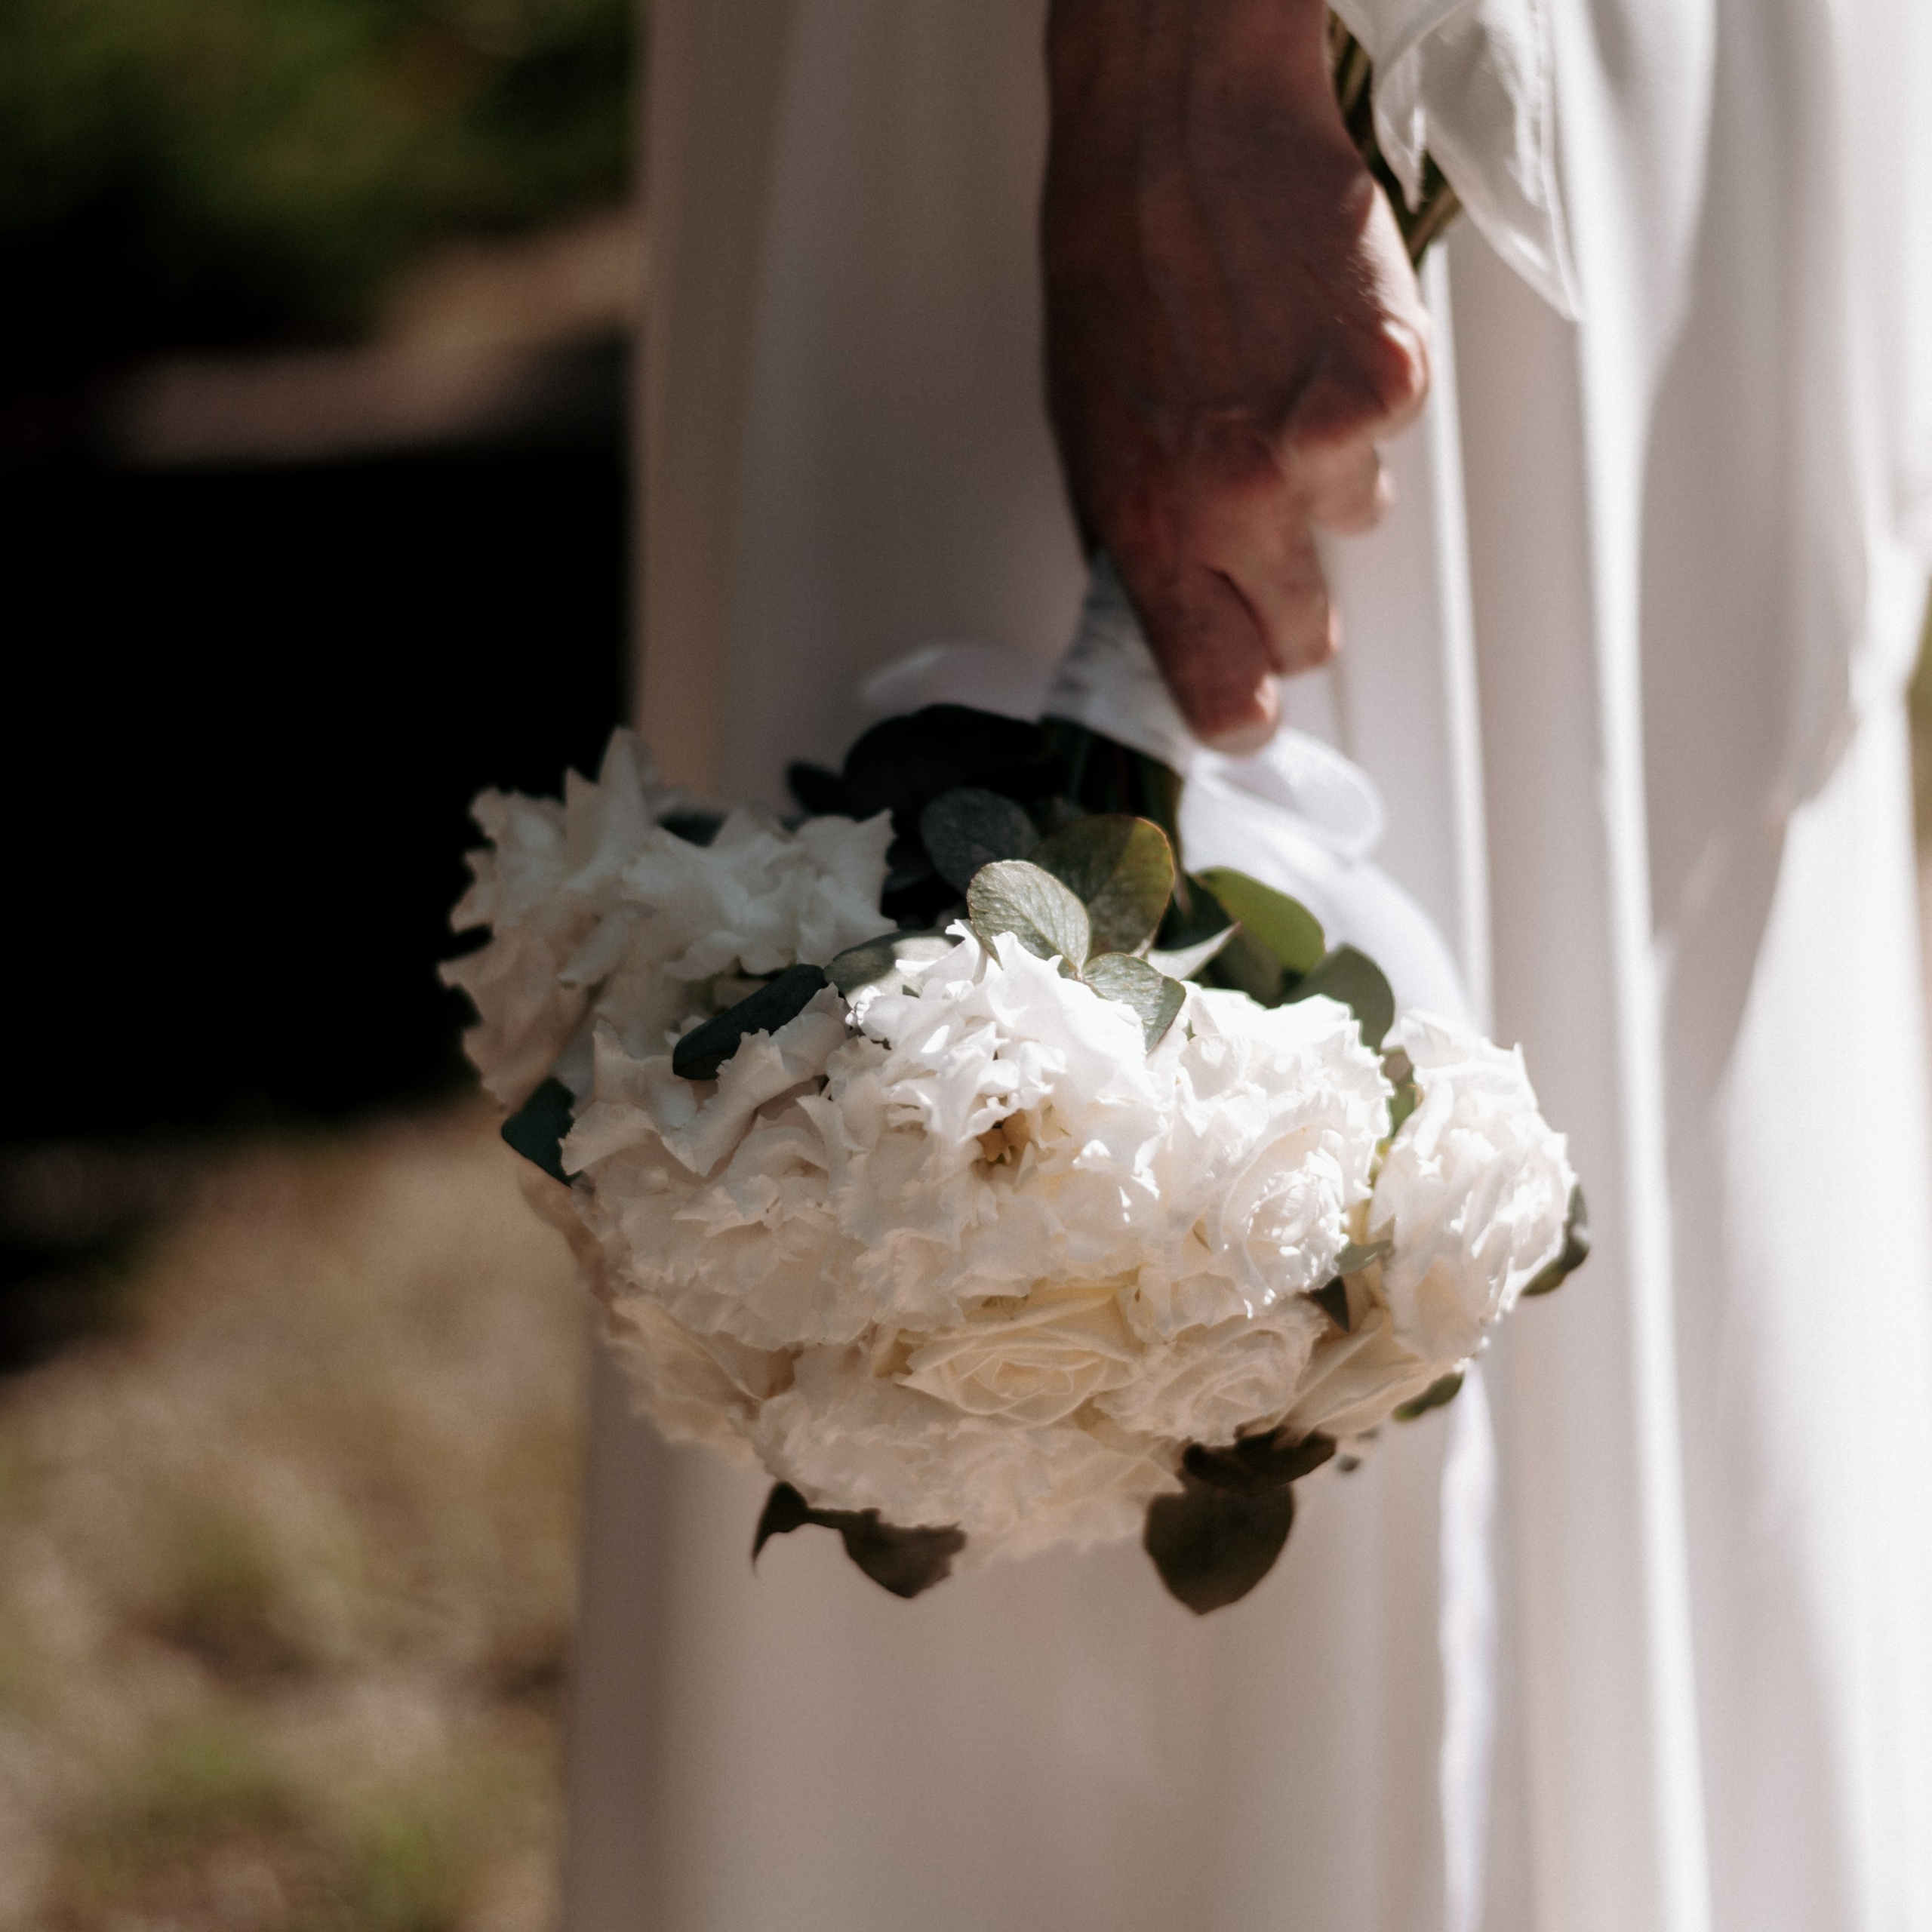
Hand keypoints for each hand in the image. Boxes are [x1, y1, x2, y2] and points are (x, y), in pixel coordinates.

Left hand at [1042, 0, 1429, 750]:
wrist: (1172, 134)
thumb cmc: (1114, 272)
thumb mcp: (1084, 435)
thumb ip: (1129, 544)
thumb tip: (1158, 626)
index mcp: (1150, 534)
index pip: (1219, 696)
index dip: (1240, 704)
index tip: (1245, 695)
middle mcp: (1234, 509)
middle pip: (1305, 633)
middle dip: (1286, 589)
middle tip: (1261, 510)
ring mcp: (1315, 447)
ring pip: (1354, 521)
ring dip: (1328, 469)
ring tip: (1277, 379)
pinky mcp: (1384, 376)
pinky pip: (1397, 431)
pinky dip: (1376, 390)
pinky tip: (1327, 339)